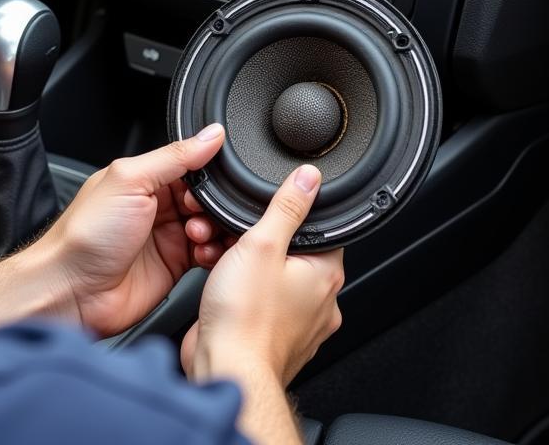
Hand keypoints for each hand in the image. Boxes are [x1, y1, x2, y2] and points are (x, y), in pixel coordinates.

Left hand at [44, 124, 229, 337]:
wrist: (72, 289)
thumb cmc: (86, 234)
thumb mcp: (130, 181)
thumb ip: (173, 157)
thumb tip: (210, 135)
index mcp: (144, 178)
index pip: (189, 166)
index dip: (206, 174)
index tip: (211, 184)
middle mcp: (156, 205)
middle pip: (204, 197)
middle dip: (212, 204)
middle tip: (199, 213)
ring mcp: (165, 236)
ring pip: (209, 225)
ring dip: (214, 229)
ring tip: (197, 236)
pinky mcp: (173, 266)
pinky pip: (207, 254)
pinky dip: (213, 253)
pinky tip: (204, 253)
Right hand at [181, 164, 343, 388]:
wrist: (224, 369)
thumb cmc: (245, 318)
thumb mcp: (263, 244)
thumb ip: (286, 207)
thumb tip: (309, 179)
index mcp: (326, 276)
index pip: (323, 229)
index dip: (293, 213)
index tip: (270, 209)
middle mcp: (319, 302)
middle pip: (292, 251)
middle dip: (260, 239)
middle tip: (237, 237)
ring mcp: (297, 323)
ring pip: (272, 276)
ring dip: (244, 264)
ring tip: (224, 262)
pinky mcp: (272, 336)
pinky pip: (258, 300)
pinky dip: (239, 290)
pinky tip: (221, 286)